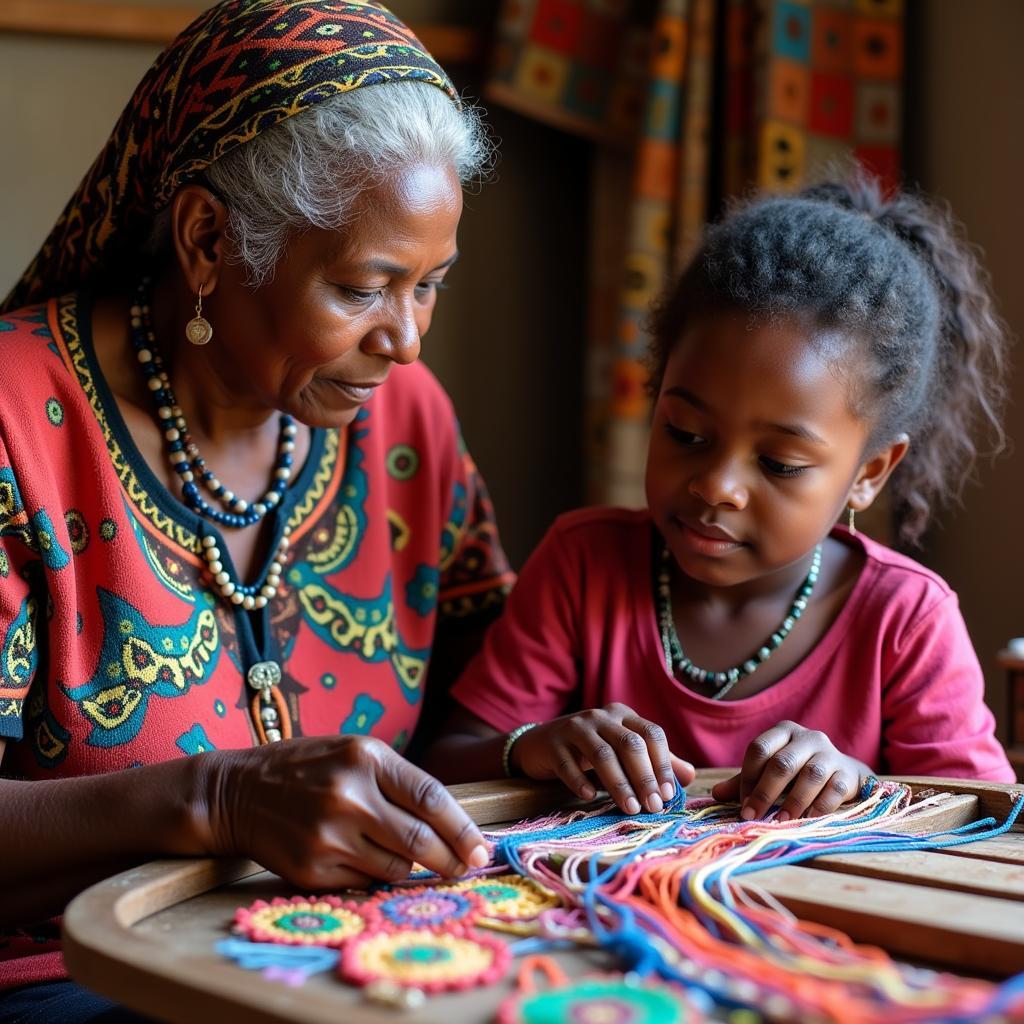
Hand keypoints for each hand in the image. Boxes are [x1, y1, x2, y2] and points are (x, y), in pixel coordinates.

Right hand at [204, 736, 489, 889]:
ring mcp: (328, 835)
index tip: (482, 848)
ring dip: (408, 865)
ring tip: (397, 850)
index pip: (431, 797)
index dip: (463, 828)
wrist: (236, 792)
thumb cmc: (306, 767)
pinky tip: (358, 856)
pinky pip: (364, 881)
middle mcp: (349, 795)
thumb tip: (451, 824)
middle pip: (420, 840)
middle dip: (450, 859)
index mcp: (366, 758)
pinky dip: (372, 874)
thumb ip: (398, 781)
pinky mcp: (311, 869)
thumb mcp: (354, 752)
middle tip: (465, 867)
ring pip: (396, 866)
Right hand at [511, 703, 694, 813]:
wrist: (540, 743)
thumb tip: (689, 776)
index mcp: (623, 715)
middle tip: (653, 807)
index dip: (663, 763)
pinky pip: (568, 764)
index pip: (651, 734)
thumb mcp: (622, 749)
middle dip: (644, 777)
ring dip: (618, 783)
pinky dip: (580, 781)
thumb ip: (655, 761)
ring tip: (630, 809)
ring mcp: (574, 728)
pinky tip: (589, 797)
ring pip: (601, 754)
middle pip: (629, 744)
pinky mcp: (553, 744)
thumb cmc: (589, 749)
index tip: (669, 794)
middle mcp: (600, 717)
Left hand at [711, 720, 867, 820]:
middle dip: (765, 792)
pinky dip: (819, 806)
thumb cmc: (798, 774)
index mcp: (783, 732)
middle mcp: (807, 737)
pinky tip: (806, 820)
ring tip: (780, 821)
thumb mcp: (770, 772)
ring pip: (811, 775)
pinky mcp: (848, 772)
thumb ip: (745, 782)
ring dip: (793, 801)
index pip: (759, 748)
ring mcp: (830, 753)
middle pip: (782, 762)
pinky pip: (834, 789)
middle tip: (754, 817)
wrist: (844, 774)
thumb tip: (715, 794)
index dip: (748, 778)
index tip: (743, 805)